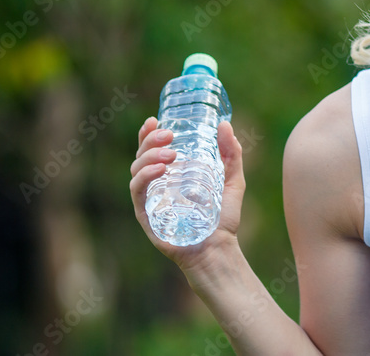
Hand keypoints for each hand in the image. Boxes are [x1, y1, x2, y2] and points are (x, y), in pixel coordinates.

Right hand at [129, 116, 245, 271]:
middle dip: (150, 140)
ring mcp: (150, 199)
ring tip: (171, 154)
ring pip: (136, 169)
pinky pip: (137, 191)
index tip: (154, 120)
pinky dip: (145, 176)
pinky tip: (161, 169)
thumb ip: (232, 154)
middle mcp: (157, 184)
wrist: (219, 248)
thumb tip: (224, 124)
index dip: (148, 134)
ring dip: (149, 156)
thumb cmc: (223, 217)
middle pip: (142, 155)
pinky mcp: (146, 214)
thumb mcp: (233, 180)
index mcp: (172, 175)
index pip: (153, 149)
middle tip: (169, 135)